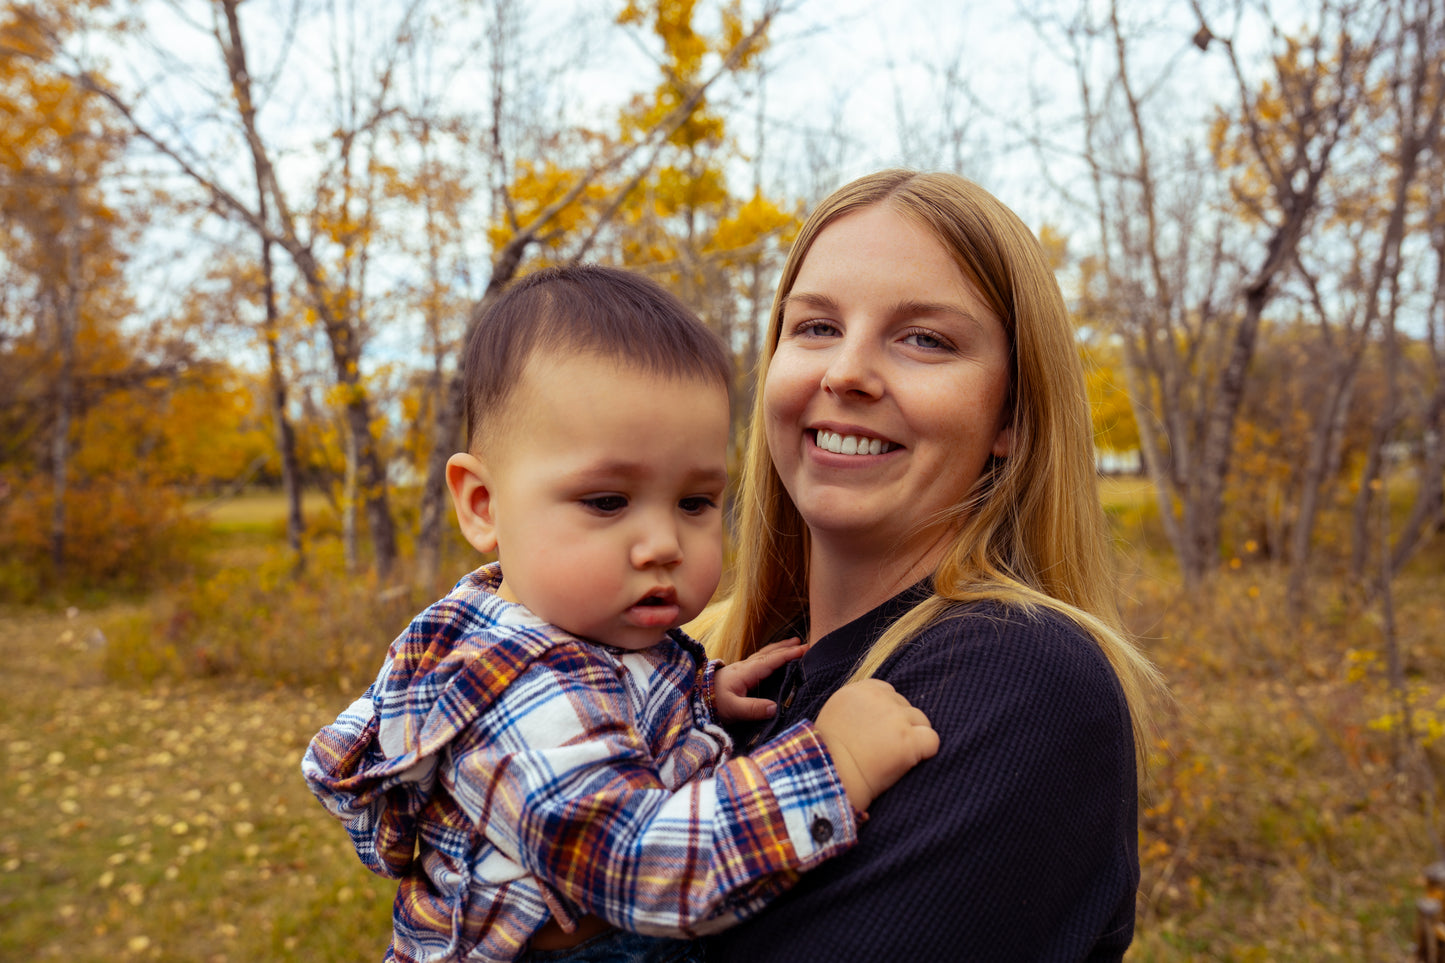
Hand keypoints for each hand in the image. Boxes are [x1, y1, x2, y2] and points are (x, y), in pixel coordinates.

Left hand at [712, 638, 809, 722]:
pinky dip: (771, 655)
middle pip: (769, 653)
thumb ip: (752, 709)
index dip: (788, 655)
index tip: (804, 650)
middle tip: (804, 643)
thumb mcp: (733, 709)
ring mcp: (742, 668)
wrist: (693, 696)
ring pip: (764, 654)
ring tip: (793, 644)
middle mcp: (745, 667)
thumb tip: (774, 708)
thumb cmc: (711, 702)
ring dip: (779, 648)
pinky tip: (773, 658)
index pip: (771, 660)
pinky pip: (760, 660)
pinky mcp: (739, 674)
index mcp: (746, 672)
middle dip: (787, 647)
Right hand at [814, 680, 938, 811]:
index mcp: (858, 690)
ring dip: (913, 737)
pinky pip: (932, 740)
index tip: (877, 732)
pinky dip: (926, 751)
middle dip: (900, 725)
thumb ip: (858, 706)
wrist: (829, 776)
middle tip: (883, 749)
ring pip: (921, 721)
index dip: (887, 713)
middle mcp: (879, 699)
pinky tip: (908, 762)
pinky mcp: (909, 740)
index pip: (888, 692)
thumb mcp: (835, 716)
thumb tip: (878, 712)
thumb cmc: (827, 754)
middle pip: (905, 706)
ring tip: (892, 757)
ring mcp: (896, 718)